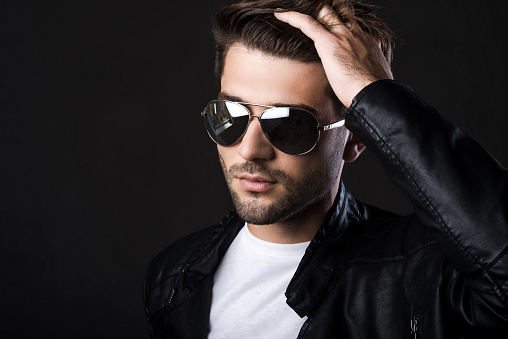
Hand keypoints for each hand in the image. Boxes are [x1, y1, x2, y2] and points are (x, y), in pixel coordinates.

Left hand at [274, 5, 392, 107]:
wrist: (374, 95)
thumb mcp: (372, 78)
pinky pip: (306, 23)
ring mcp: (343, 35)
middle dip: (328, 9)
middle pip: (340, 12)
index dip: (343, 23)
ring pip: (324, 12)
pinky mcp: (328, 42)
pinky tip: (280, 14)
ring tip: (295, 7)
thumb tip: (358, 85)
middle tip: (316, 9)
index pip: (354, 26)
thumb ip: (364, 74)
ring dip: (311, 9)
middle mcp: (357, 33)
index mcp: (369, 42)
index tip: (335, 28)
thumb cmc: (373, 94)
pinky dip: (292, 17)